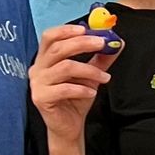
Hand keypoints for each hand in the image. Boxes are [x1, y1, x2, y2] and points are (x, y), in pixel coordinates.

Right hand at [30, 22, 118, 142]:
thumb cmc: (75, 98)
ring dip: (89, 70)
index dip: (67, 30)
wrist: (69, 125)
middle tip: (102, 44)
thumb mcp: (90, 75)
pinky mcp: (41, 98)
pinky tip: (92, 92)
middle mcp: (38, 68)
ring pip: (65, 67)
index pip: (50, 36)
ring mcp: (37, 83)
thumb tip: (117, 42)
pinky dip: (81, 89)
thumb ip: (101, 58)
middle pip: (57, 48)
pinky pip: (64, 89)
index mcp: (45, 58)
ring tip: (105, 77)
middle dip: (82, 43)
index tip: (87, 28)